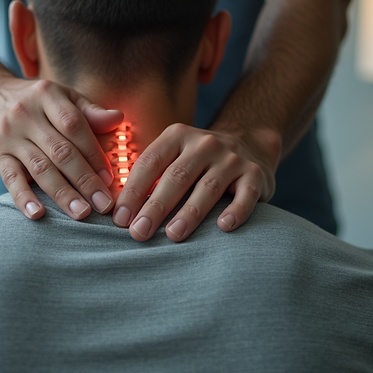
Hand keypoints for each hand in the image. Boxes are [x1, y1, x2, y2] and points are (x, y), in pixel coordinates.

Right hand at [0, 76, 124, 219]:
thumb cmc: (31, 99)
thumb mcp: (60, 95)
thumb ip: (89, 110)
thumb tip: (118, 118)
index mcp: (47, 96)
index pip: (74, 126)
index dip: (93, 153)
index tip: (110, 179)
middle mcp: (26, 114)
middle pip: (60, 150)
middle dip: (84, 180)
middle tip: (104, 205)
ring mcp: (9, 135)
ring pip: (39, 167)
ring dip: (62, 193)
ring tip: (81, 213)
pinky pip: (11, 178)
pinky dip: (24, 198)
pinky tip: (38, 214)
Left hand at [111, 124, 278, 241]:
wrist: (251, 146)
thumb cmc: (198, 163)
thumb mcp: (174, 157)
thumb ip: (150, 177)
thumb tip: (117, 213)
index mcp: (177, 136)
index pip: (150, 163)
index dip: (133, 191)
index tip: (119, 219)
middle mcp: (205, 143)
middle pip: (176, 176)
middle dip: (155, 206)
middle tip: (138, 232)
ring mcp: (232, 158)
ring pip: (208, 187)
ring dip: (189, 213)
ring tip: (173, 235)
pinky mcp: (255, 175)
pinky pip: (246, 194)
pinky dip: (236, 210)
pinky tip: (223, 227)